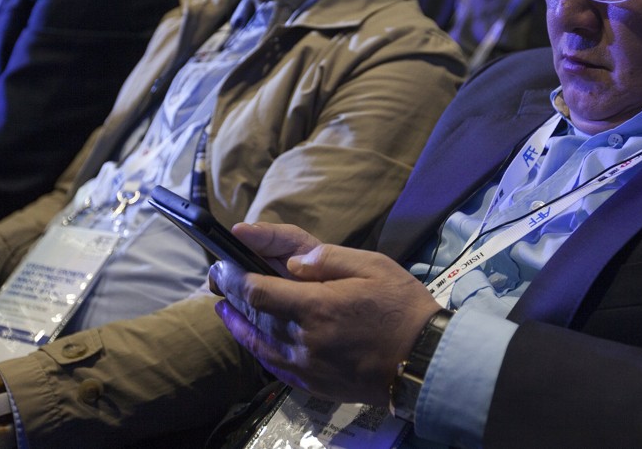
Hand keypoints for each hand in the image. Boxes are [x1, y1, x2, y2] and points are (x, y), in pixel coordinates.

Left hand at [210, 222, 439, 404]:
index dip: (233, 277)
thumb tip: (290, 260)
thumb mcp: (373, 266)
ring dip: (236, 323)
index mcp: (317, 306)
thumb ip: (328, 257)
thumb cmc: (402, 308)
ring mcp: (306, 367)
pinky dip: (255, 349)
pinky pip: (273, 366)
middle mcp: (304, 340)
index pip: (257, 291)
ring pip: (257, 343)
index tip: (222, 264)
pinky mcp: (312, 385)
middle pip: (252, 316)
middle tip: (217, 278)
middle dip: (231, 294)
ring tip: (223, 306)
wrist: (424, 361)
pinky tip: (249, 338)